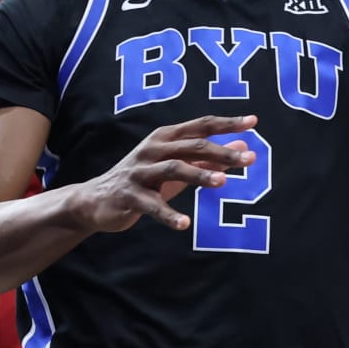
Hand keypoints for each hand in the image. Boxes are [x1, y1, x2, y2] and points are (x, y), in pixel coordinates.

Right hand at [76, 115, 257, 233]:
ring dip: (199, 174)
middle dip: (222, 151)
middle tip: (249, 160)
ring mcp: (140, 171)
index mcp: (166, 137)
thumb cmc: (144, 180)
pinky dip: (169, 214)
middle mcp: (153, 149)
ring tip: (223, 182)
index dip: (228, 124)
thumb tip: (243, 148)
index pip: (202, 125)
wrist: (95, 200)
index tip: (253, 123)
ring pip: (174, 168)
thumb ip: (207, 158)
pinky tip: (185, 224)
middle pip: (193, 146)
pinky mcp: (129, 195)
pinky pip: (152, 205)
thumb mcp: (176, 166)